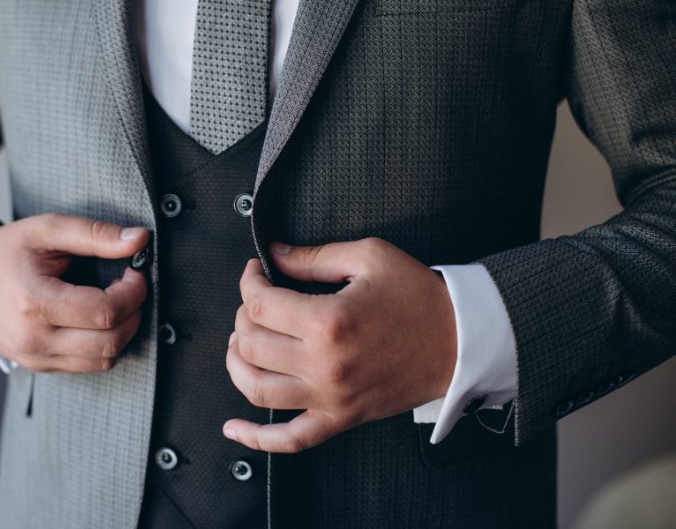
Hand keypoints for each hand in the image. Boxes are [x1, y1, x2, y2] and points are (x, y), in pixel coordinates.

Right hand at [0, 213, 148, 372]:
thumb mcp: (48, 230)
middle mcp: (33, 338)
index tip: (134, 273)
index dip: (132, 293)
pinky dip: (104, 345)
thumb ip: (95, 234)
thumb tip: (140, 239)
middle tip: (130, 288)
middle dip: (133, 313)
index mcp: (34, 302)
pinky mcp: (38, 367)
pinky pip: (87, 366)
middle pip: (109, 342)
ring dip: (123, 332)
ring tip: (116, 303)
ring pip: (103, 360)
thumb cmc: (6, 252)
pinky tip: (98, 319)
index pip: (104, 312)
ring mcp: (35, 357)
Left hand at [224, 237, 456, 452]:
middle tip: (256, 301)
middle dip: (243, 316)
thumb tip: (274, 255)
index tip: (255, 272)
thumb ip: (314, 256)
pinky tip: (235, 429)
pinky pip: (290, 440)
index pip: (259, 305)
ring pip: (257, 390)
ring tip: (241, 344)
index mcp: (329, 321)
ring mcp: (330, 398)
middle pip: (251, 345)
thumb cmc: (420, 297)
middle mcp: (324, 365)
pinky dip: (257, 438)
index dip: (249, 283)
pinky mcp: (341, 419)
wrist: (460, 339)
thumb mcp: (369, 257)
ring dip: (237, 364)